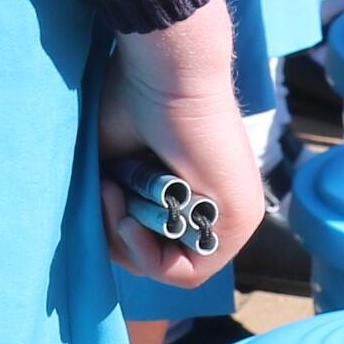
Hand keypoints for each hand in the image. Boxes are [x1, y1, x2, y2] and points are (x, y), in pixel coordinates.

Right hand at [98, 0, 264, 286]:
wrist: (166, 71)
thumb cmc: (136, 101)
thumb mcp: (115, 165)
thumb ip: (116, 204)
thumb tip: (104, 237)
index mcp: (196, 190)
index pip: (156, 243)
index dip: (119, 232)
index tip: (102, 191)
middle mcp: (220, 206)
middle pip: (161, 259)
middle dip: (119, 236)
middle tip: (107, 192)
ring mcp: (235, 216)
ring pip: (172, 268)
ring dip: (128, 241)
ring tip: (116, 195)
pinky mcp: (240, 219)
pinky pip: (190, 272)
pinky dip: (149, 255)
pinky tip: (132, 218)